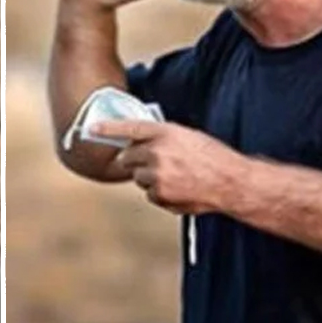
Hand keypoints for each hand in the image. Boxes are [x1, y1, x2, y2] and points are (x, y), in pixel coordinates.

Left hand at [91, 119, 247, 213]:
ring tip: (176, 177)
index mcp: (165, 132)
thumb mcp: (187, 137)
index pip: (129, 128)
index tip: (90, 129)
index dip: (107, 128)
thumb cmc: (213, 157)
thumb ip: (162, 138)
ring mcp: (156, 175)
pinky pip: (150, 194)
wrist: (230, 182)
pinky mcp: (159, 194)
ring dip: (149, 178)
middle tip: (155, 162)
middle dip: (136, 160)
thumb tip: (141, 145)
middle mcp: (157, 152)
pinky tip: (180, 189)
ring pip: (138, 178)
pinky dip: (160, 194)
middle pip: (127, 157)